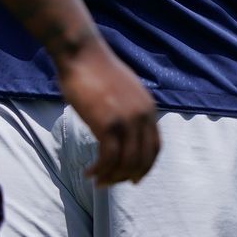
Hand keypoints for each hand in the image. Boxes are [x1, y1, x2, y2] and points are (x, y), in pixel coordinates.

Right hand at [57, 40, 160, 184]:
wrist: (82, 53)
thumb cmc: (96, 70)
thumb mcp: (124, 90)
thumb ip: (129, 109)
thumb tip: (124, 129)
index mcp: (149, 109)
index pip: (155, 148)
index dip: (145, 167)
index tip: (132, 179)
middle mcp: (142, 116)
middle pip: (141, 159)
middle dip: (126, 177)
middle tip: (109, 183)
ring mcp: (126, 120)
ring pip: (125, 162)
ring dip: (111, 177)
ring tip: (97, 181)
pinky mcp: (107, 123)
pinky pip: (108, 158)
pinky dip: (100, 170)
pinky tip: (89, 172)